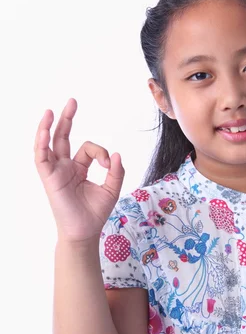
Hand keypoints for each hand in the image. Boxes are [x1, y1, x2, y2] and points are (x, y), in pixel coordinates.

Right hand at [34, 98, 124, 241]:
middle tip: (72, 101)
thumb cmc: (95, 213)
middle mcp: (65, 168)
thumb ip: (115, 171)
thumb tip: (115, 154)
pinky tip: (44, 130)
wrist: (85, 232)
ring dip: (48, 127)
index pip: (87, 149)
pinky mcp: (49, 178)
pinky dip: (42, 144)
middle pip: (62, 138)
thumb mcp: (111, 189)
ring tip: (50, 110)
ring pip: (48, 145)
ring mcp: (56, 172)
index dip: (99, 152)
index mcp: (78, 169)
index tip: (107, 163)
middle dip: (66, 119)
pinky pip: (41, 158)